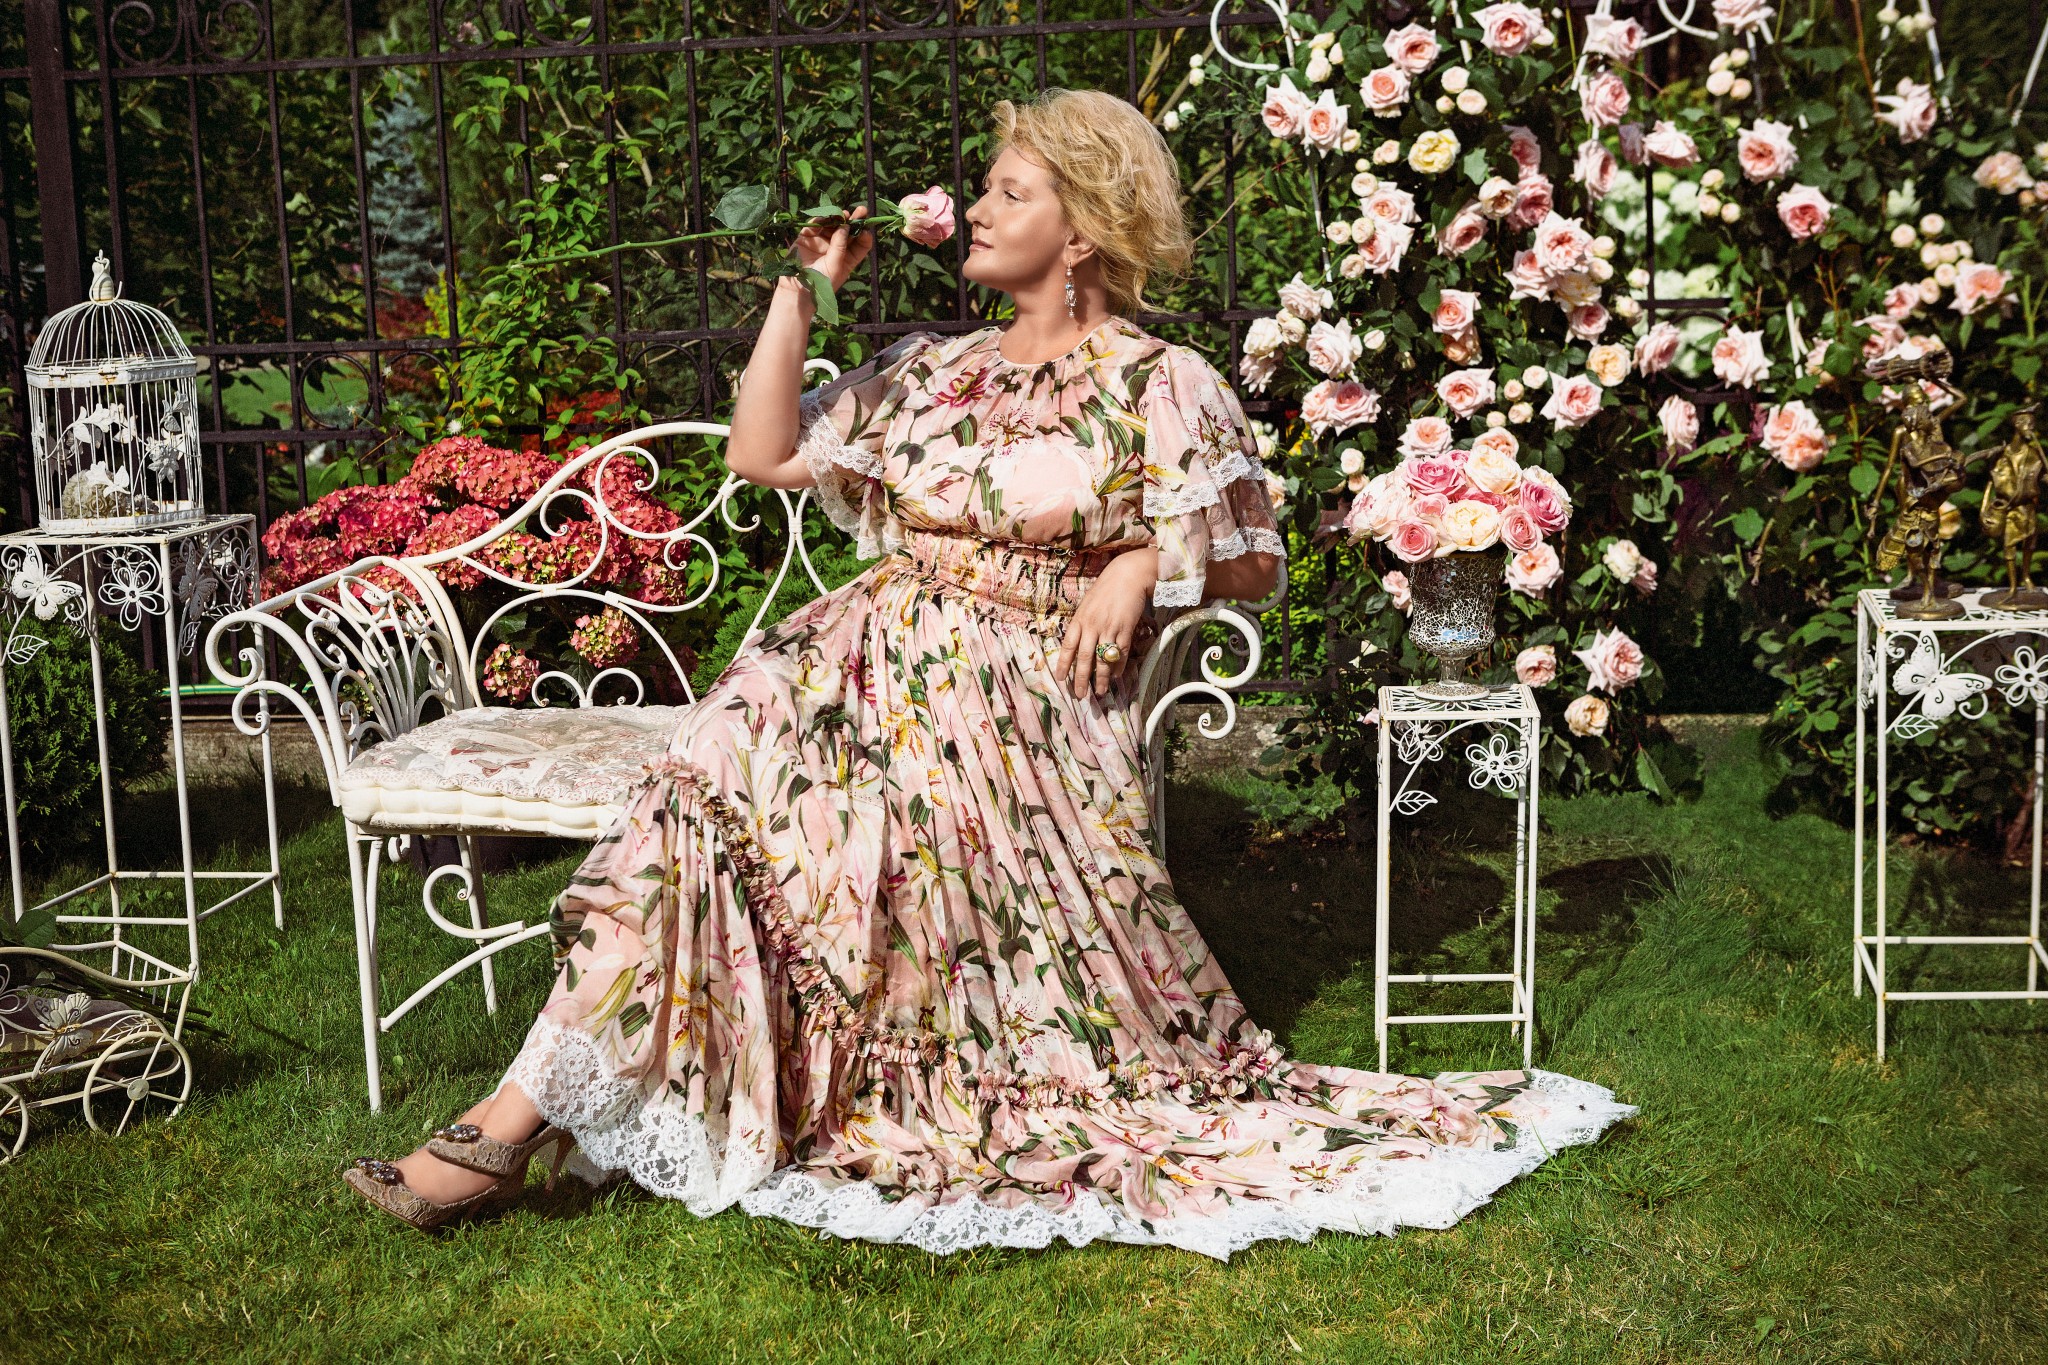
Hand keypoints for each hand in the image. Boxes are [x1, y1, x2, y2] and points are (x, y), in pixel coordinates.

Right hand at [793, 204, 874, 292]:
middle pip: (848, 230)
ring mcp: (822, 240)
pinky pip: (815, 224)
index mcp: (848, 257)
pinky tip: (826, 216)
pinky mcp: (808, 237)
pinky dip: (820, 219)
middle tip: (861, 211)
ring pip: (832, 224)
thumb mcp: (836, 265)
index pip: (861, 243)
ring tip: (842, 214)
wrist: (797, 289)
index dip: (864, 234)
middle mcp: (837, 247)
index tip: (865, 229)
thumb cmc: (821, 282)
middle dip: (855, 220)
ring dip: (838, 217)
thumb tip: (845, 225)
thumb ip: (840, 245)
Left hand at [1053, 549, 1157, 699]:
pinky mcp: (1125, 629)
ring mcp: (1109, 628)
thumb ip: (1082, 623)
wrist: (1128, 575)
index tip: (1061, 679)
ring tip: (1099, 691)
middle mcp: (1092, 626)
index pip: (1067, 646)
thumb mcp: (1087, 604)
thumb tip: (1078, 644)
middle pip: (1084, 658)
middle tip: (1080, 695)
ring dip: (1101, 678)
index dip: (1063, 665)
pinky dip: (1118, 666)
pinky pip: (1120, 652)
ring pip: (1103, 659)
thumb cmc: (1106, 589)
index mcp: (1079, 619)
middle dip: (1081, 679)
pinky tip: (1115, 675)